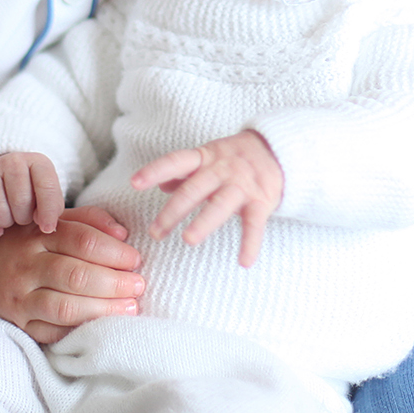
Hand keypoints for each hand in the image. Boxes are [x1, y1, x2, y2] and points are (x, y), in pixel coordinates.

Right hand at [0, 151, 63, 235]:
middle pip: (20, 201)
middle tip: (24, 217)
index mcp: (37, 161)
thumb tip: (45, 225)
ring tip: (11, 219)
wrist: (7, 177)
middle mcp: (12, 160)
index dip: (48, 212)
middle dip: (24, 218)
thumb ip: (53, 209)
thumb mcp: (49, 195)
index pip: (46, 187)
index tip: (47, 228)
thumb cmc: (33, 191)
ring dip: (6, 223)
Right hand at [0, 207, 144, 343]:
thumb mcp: (54, 221)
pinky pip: (53, 332)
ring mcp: (20, 297)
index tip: (135, 259)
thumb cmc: (31, 241)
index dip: (115, 251)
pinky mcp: (18, 324)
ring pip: (65, 307)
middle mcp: (25, 265)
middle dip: (114, 282)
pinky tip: (102, 325)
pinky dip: (81, 330)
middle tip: (139, 285)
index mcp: (37, 234)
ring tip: (130, 307)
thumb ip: (89, 220)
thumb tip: (122, 233)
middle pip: (76, 276)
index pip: (82, 241)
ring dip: (103, 309)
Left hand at [130, 130, 283, 266]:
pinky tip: (244, 262)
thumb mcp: (209, 156)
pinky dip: (250, 243)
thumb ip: (185, 170)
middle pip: (194, 190)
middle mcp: (222, 170)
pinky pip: (255, 224)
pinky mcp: (261, 201)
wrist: (279, 150)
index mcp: (205, 157)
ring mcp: (242, 185)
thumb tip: (160, 185)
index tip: (134, 183)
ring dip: (204, 222)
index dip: (155, 171)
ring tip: (188, 240)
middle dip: (173, 211)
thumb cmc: (235, 158)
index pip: (176, 162)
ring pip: (220, 205)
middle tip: (155, 233)